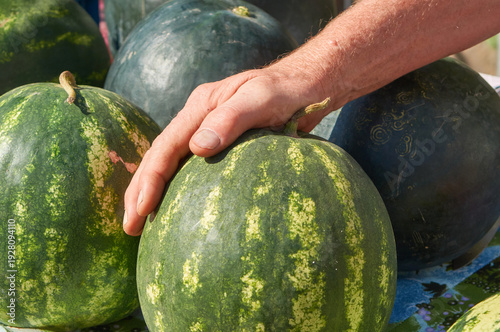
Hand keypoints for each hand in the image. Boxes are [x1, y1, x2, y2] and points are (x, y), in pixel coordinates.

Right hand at [122, 65, 333, 234]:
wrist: (305, 86)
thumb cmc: (287, 90)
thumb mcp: (261, 99)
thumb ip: (231, 119)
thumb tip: (198, 148)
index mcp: (201, 107)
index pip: (166, 147)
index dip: (150, 179)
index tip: (140, 209)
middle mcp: (198, 119)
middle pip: (160, 157)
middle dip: (141, 191)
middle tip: (129, 227)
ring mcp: (208, 131)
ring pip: (172, 164)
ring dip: (154, 192)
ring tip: (141, 223)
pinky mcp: (222, 144)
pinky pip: (192, 168)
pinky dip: (177, 188)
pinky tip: (176, 208)